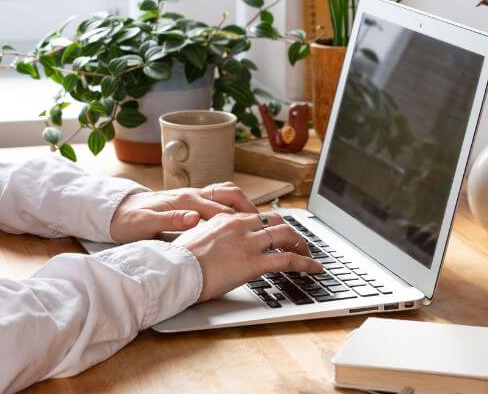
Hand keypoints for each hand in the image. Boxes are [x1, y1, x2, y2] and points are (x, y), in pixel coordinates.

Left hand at [108, 182, 256, 243]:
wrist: (116, 212)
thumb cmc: (130, 220)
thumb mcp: (145, 224)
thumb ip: (170, 221)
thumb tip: (194, 218)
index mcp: (184, 200)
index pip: (219, 208)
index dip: (240, 220)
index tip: (258, 230)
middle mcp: (191, 194)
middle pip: (229, 194)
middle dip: (250, 208)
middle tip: (267, 224)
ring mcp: (192, 196)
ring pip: (226, 193)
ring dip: (244, 205)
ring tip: (260, 221)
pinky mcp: (190, 201)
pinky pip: (218, 199)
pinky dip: (233, 206)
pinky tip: (240, 221)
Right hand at [174, 211, 321, 301]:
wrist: (174, 270)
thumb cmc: (179, 261)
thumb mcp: (195, 241)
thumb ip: (211, 238)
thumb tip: (215, 246)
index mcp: (225, 219)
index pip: (256, 216)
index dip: (271, 226)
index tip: (277, 234)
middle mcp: (239, 225)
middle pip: (275, 221)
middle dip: (291, 232)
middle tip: (298, 243)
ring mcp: (247, 242)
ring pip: (286, 235)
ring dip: (301, 245)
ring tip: (309, 255)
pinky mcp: (253, 262)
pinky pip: (286, 259)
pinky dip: (305, 263)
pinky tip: (314, 268)